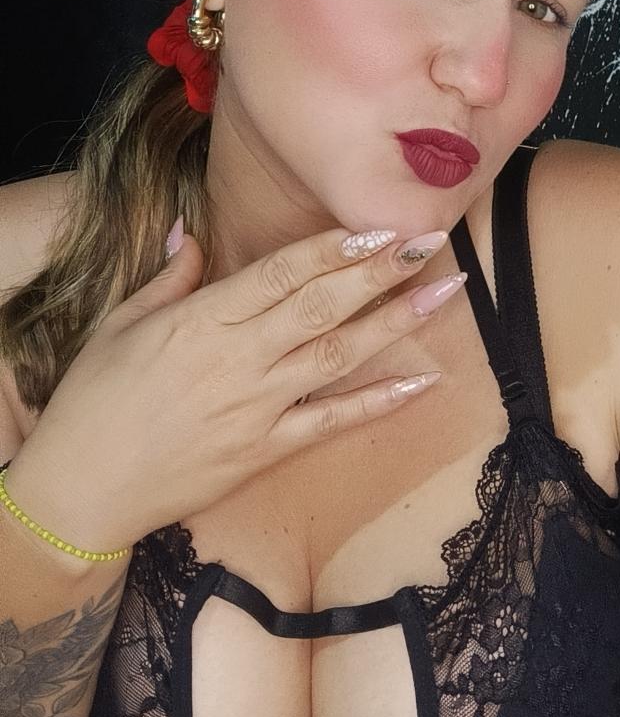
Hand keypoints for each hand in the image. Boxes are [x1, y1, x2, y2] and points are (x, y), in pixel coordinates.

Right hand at [4, 223, 465, 553]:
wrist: (78, 491)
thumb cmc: (93, 401)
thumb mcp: (121, 324)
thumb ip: (171, 276)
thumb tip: (194, 227)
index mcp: (202, 320)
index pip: (281, 273)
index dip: (334, 248)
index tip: (380, 224)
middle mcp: (239, 359)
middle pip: (322, 306)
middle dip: (381, 272)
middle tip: (432, 241)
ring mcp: (257, 408)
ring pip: (338, 356)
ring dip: (395, 323)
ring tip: (444, 293)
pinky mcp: (266, 452)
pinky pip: (333, 423)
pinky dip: (379, 402)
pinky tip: (424, 382)